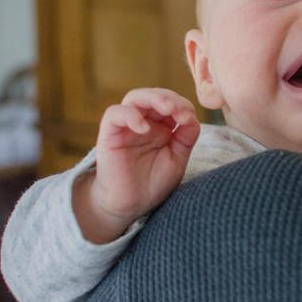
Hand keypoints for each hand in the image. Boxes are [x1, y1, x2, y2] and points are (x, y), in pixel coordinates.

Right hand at [74, 88, 200, 242]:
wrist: (130, 205)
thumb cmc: (153, 183)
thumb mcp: (177, 159)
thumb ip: (186, 138)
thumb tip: (192, 118)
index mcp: (163, 126)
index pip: (173, 104)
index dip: (183, 106)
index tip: (190, 119)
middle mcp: (145, 122)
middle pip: (155, 96)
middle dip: (171, 99)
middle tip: (181, 111)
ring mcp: (127, 126)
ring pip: (135, 98)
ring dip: (153, 99)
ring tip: (167, 109)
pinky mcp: (110, 134)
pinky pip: (114, 114)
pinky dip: (130, 115)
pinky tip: (144, 128)